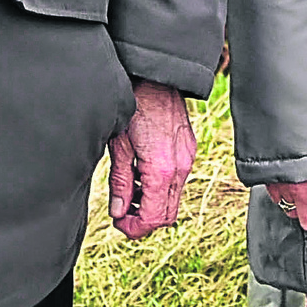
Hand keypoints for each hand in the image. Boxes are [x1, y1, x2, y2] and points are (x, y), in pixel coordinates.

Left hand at [108, 80, 197, 239]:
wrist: (156, 77)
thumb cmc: (133, 106)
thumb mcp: (118, 146)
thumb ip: (120, 182)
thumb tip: (119, 212)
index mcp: (161, 169)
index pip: (155, 218)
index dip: (135, 229)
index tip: (119, 225)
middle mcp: (180, 167)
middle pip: (168, 215)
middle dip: (144, 221)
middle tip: (122, 215)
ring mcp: (187, 158)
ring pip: (174, 199)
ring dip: (152, 205)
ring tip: (128, 195)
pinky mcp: (188, 150)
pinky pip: (178, 181)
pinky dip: (160, 189)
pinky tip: (140, 178)